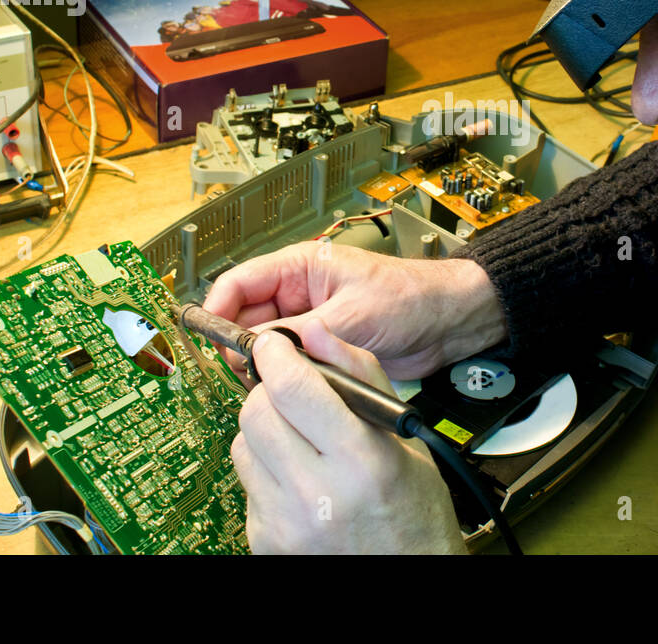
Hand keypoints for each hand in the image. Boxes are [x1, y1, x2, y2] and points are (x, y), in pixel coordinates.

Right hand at [204, 241, 506, 381]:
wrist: (448, 323)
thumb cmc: (411, 297)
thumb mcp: (352, 314)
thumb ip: (303, 331)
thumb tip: (259, 348)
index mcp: (300, 267)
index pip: (239, 283)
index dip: (218, 309)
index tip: (209, 338)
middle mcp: (298, 294)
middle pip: (245, 319)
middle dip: (241, 345)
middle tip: (242, 371)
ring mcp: (308, 324)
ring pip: (265, 347)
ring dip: (264, 365)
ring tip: (267, 382)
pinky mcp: (321, 351)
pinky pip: (289, 365)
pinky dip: (283, 379)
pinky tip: (288, 391)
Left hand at [231, 319, 467, 553]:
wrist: (407, 573)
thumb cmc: (413, 508)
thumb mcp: (401, 435)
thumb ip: (359, 375)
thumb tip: (317, 334)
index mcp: (361, 461)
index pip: (294, 389)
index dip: (276, 355)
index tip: (275, 345)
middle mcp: (318, 495)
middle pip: (256, 412)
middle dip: (270, 391)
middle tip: (293, 394)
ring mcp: (286, 522)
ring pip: (242, 443)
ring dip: (265, 431)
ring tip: (303, 444)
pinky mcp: (265, 540)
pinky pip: (246, 481)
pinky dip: (266, 469)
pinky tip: (299, 479)